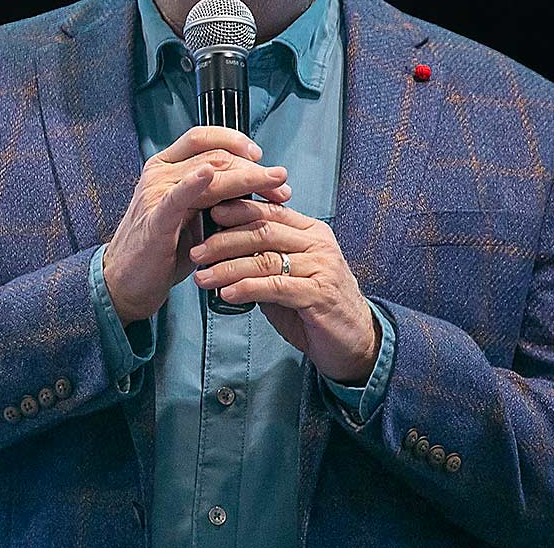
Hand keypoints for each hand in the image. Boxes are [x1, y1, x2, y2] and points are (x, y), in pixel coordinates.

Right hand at [102, 126, 291, 327]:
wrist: (128, 282)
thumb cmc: (164, 248)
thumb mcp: (194, 214)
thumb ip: (216, 195)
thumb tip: (257, 184)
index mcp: (166, 165)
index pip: (205, 138)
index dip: (237, 141)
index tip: (261, 157)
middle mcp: (160, 172)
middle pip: (215, 155)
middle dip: (254, 167)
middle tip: (280, 182)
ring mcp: (155, 193)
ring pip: (209, 171)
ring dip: (247, 178)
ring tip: (274, 185)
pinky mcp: (155, 219)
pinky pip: (177, 196)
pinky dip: (194, 182)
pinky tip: (208, 174)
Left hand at [190, 198, 381, 384]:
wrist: (356, 342)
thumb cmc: (316, 308)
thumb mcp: (290, 276)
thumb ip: (265, 259)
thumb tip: (221, 250)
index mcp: (312, 232)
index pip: (270, 212)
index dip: (238, 210)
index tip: (208, 214)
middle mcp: (319, 244)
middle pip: (263, 231)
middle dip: (224, 240)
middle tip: (196, 251)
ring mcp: (321, 268)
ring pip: (265, 259)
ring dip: (228, 268)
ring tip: (202, 277)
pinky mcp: (319, 295)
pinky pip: (275, 287)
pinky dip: (246, 288)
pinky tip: (226, 294)